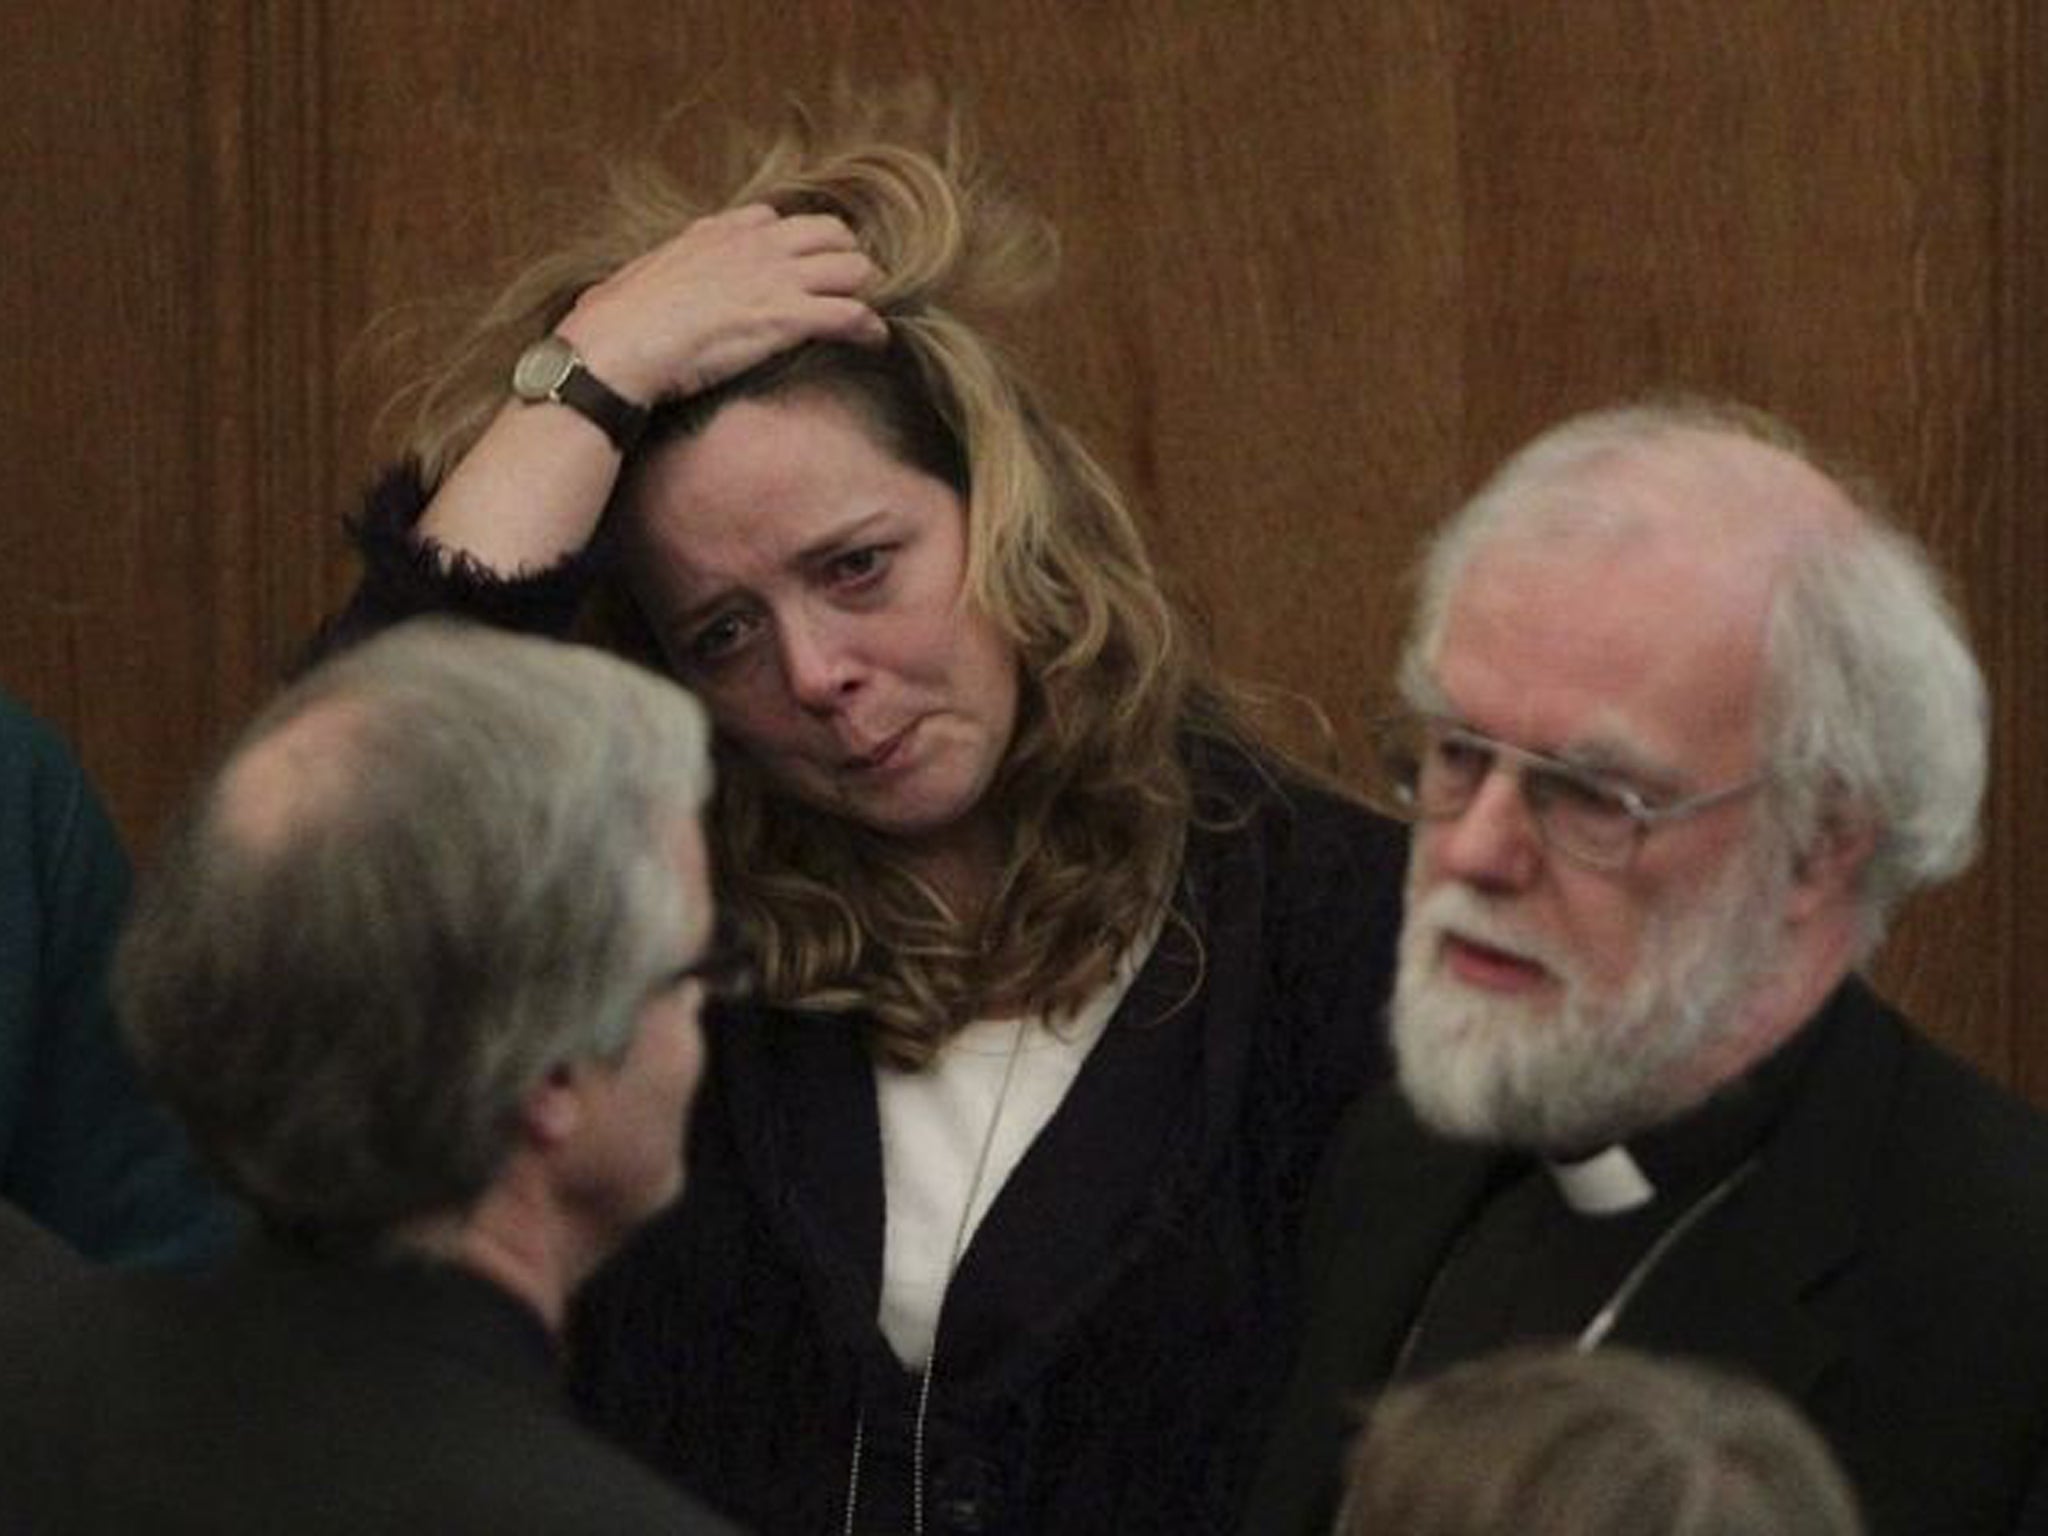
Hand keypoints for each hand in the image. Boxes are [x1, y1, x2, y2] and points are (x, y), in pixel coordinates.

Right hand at [557, 205, 887, 403]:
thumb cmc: (617, 322)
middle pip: (831, 234)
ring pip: (854, 268)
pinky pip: (853, 314)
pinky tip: (875, 342)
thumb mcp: (639, 278)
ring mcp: (776, 278)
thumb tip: (635, 289)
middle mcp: (756, 246)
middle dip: (847, 259)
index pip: (777, 220)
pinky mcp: (788, 317)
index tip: (802, 267)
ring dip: (866, 292)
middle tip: (849, 291)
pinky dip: (871, 328)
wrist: (619, 346)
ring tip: (866, 316)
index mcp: (719, 232)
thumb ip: (660, 273)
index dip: (798, 244)